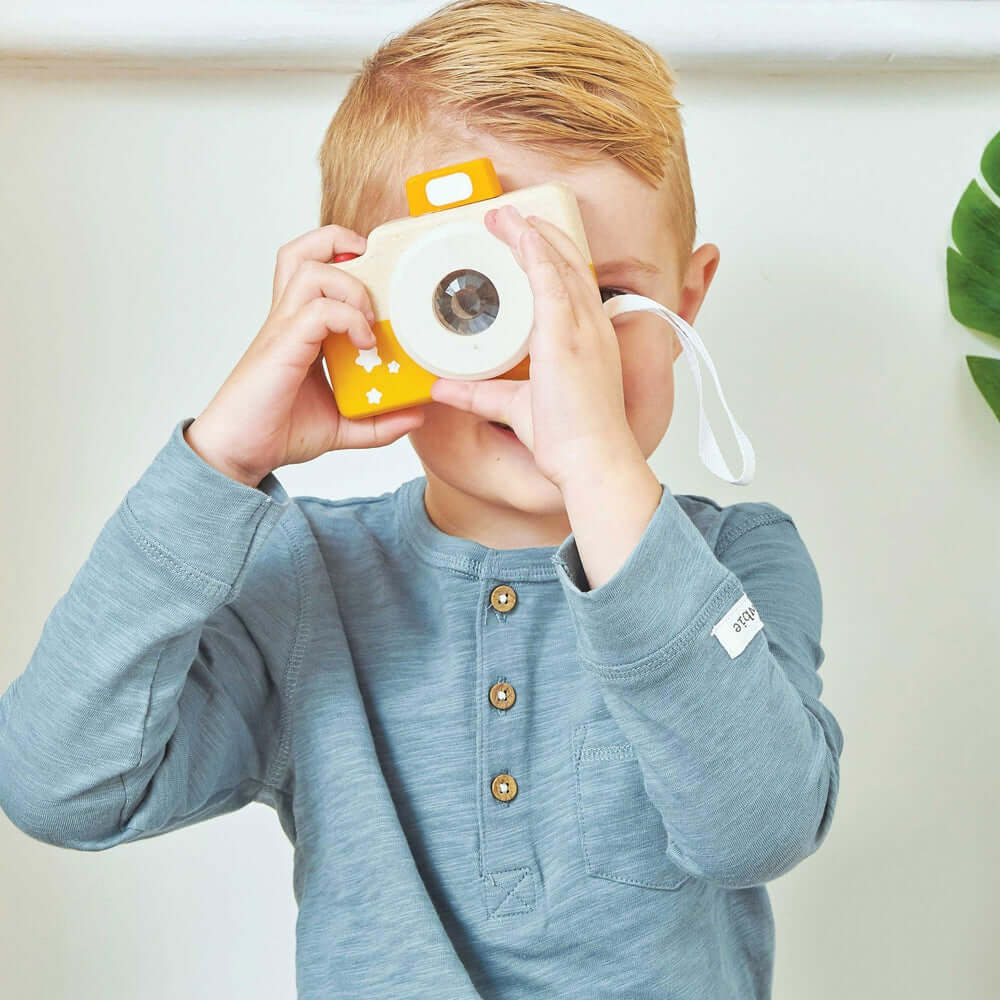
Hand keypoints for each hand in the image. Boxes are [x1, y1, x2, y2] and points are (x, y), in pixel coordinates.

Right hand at [185, 224, 426, 486]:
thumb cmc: (278, 431)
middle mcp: (289, 319)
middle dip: (340, 243)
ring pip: (309, 269)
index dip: (346, 258)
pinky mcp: (282, 346)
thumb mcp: (342, 427)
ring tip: (370, 320)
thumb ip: (378, 422)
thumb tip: (416, 415)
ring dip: (350, 286)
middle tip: (375, 273)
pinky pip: (317, 311)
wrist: (240, 453)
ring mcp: (283, 329)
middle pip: (302, 251)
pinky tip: (364, 343)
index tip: (382, 281)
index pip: (315, 267)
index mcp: (301, 328)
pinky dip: (348, 318)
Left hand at [429, 203, 640, 491]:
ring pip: (558, 263)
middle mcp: (591, 327)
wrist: (592, 461)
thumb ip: (479, 394)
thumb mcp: (515, 407)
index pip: (572, 285)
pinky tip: (518, 232)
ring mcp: (583, 329)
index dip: (549, 257)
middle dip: (539, 235)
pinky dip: (535, 252)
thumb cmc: (571, 439)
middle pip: (568, 263)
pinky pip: (552, 280)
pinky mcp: (568, 336)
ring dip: (530, 234)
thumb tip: (442, 387)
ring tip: (503, 215)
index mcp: (588, 340)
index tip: (525, 241)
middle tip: (507, 217)